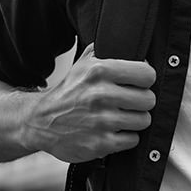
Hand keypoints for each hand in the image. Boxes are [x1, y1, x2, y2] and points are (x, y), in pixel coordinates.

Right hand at [22, 44, 156, 162]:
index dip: (145, 80)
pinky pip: (133, 140)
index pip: (147, 74)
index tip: (138, 84)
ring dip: (134, 121)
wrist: (41, 121)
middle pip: (148, 100)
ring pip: (143, 121)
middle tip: (129, 103)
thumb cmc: (68, 92)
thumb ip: (106, 51)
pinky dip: (126, 138)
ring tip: (120, 117)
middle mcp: (101, 95)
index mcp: (99, 71)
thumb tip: (133, 46)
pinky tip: (113, 131)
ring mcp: (101, 121)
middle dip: (141, 102)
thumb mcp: (82, 64)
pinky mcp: (100, 143)